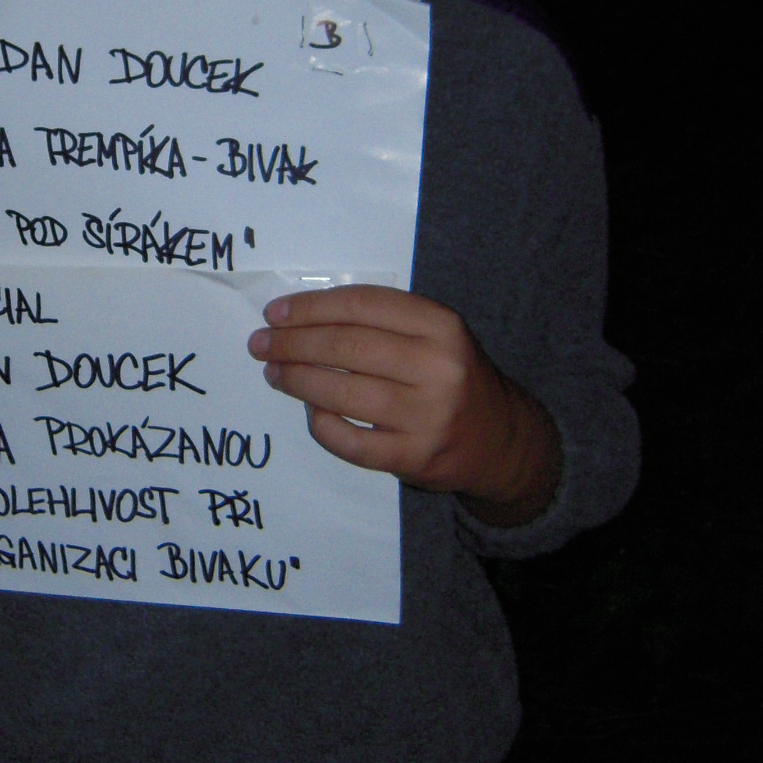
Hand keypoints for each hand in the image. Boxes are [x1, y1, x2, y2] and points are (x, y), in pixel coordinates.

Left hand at [247, 285, 560, 526]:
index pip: (362, 306)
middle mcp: (438, 368)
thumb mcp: (434, 336)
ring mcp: (427, 416)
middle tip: (261, 343)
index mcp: (441, 326)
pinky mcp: (414, 457)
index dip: (311, 307)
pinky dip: (322, 424)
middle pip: (347, 348)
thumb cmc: (450, 377)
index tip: (276, 313)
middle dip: (293, 343)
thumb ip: (382, 322)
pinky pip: (351, 441)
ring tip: (275, 373)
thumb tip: (301, 317)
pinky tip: (311, 412)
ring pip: (342, 393)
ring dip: (298, 380)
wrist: (500, 439)